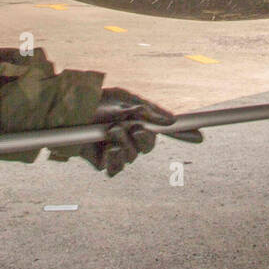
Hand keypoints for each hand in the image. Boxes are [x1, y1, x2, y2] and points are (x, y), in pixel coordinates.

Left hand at [50, 87, 200, 176]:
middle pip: (149, 147)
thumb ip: (149, 111)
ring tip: (112, 130)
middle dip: (145, 138)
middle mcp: (129, 137)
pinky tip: (108, 146)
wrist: (68, 110)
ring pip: (132, 157)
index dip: (183, 134)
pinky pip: (116, 168)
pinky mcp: (101, 162)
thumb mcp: (125, 99)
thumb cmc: (95, 100)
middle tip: (134, 127)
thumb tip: (172, 120)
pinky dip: (114, 158)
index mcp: (137, 121)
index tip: (201, 137)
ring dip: (125, 143)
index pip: (165, 130)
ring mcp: (115, 151)